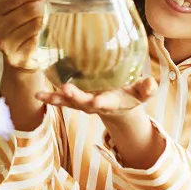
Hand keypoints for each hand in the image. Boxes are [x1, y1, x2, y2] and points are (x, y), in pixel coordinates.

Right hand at [0, 0, 46, 70]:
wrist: (20, 60)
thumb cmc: (22, 30)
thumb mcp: (21, 9)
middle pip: (29, 10)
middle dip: (41, 7)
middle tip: (46, 9)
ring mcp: (5, 44)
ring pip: (36, 24)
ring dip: (45, 21)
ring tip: (44, 23)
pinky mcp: (18, 56)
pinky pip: (39, 39)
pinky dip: (44, 36)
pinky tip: (42, 37)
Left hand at [35, 77, 156, 116]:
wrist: (119, 106)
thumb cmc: (131, 95)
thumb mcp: (142, 93)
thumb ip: (146, 89)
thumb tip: (152, 83)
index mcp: (111, 102)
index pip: (106, 102)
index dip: (102, 101)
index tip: (97, 100)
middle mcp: (95, 104)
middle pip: (84, 103)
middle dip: (75, 97)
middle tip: (66, 89)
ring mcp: (83, 103)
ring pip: (68, 102)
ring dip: (56, 99)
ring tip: (42, 96)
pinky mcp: (74, 99)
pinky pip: (60, 99)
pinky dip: (50, 98)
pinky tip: (38, 95)